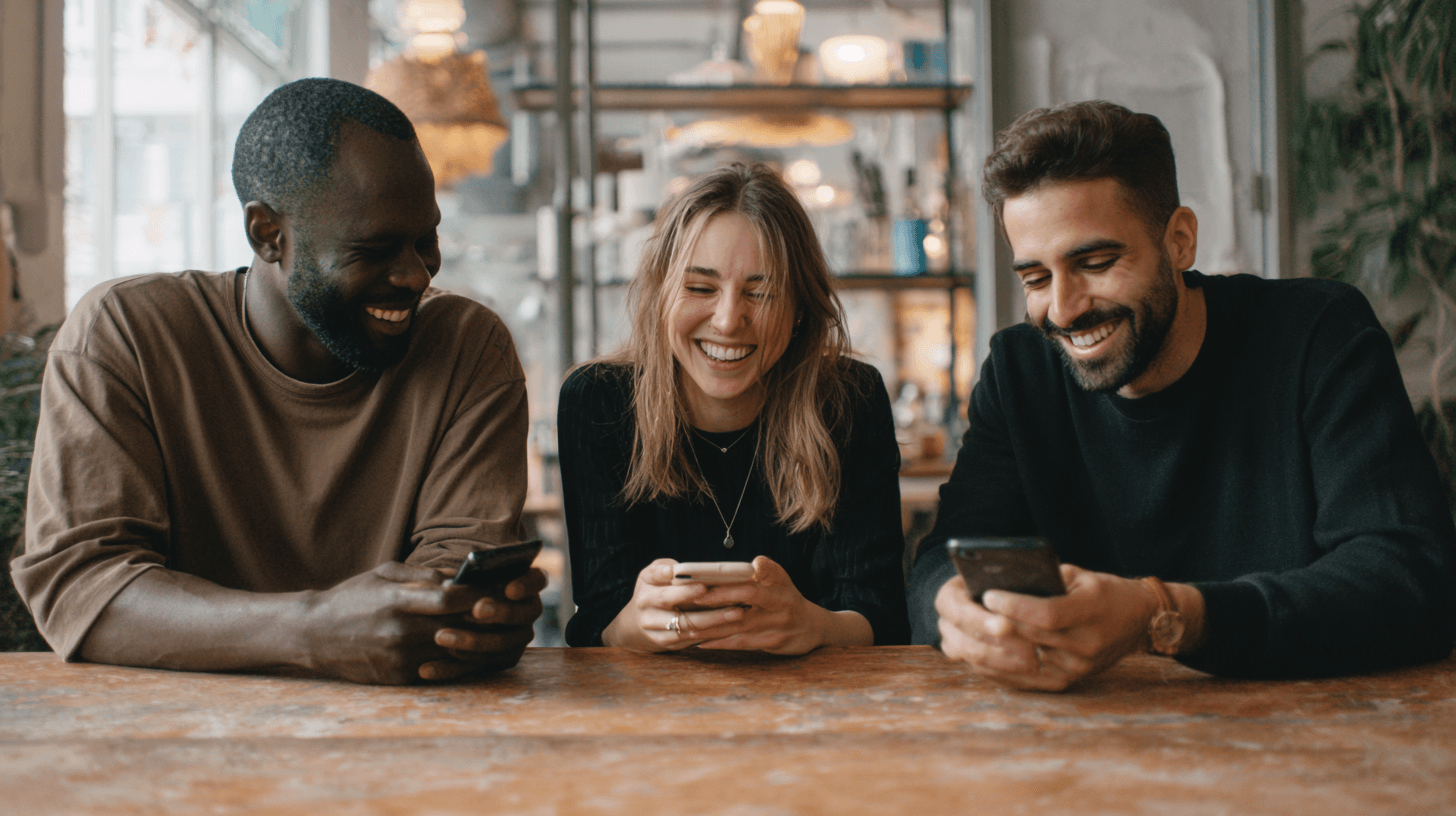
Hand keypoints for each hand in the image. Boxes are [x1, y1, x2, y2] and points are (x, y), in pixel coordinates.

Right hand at [299, 561, 485, 684]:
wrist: (313, 635)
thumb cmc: (352, 598)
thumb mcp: (383, 575)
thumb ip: (422, 574)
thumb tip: (460, 577)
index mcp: (397, 602)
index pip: (449, 599)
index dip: (476, 594)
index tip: (492, 588)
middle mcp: (400, 632)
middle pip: (457, 626)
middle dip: (482, 618)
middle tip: (501, 610)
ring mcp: (399, 658)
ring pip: (452, 652)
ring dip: (473, 641)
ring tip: (488, 629)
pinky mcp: (398, 678)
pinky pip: (438, 670)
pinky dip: (454, 660)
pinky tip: (464, 648)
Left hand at [422, 567, 548, 681]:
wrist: (432, 613)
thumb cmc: (443, 587)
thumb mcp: (449, 579)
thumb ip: (461, 580)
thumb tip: (452, 584)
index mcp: (521, 582)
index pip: (537, 579)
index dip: (527, 585)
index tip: (509, 590)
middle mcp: (525, 611)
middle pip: (526, 613)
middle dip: (502, 612)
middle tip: (476, 609)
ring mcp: (514, 638)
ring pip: (503, 644)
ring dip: (473, 641)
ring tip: (440, 636)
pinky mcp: (495, 660)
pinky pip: (480, 668)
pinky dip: (452, 668)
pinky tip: (426, 669)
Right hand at [601, 559, 746, 651]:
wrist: (636, 625)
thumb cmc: (655, 591)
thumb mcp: (655, 575)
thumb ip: (669, 568)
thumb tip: (694, 569)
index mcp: (646, 582)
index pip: (655, 574)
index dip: (667, 572)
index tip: (688, 571)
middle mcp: (646, 604)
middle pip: (669, 599)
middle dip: (692, 594)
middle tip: (715, 590)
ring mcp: (654, 626)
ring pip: (686, 623)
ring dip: (714, 618)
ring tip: (738, 612)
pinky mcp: (667, 642)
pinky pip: (693, 639)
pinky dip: (714, 633)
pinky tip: (733, 626)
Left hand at [688, 556, 871, 653]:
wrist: (813, 627)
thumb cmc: (786, 599)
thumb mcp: (781, 580)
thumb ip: (765, 571)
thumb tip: (753, 563)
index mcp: (779, 581)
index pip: (758, 573)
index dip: (738, 572)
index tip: (709, 577)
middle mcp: (781, 600)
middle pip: (748, 594)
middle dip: (719, 596)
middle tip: (693, 598)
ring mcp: (779, 623)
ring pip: (740, 622)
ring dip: (712, 624)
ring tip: (687, 623)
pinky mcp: (775, 642)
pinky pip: (743, 643)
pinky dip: (721, 643)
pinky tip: (701, 642)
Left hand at [935, 563, 1158, 690]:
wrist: (1138, 621)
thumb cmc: (1104, 591)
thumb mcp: (1080, 576)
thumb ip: (1046, 581)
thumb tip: (1002, 583)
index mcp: (1092, 610)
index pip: (1048, 614)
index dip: (1015, 606)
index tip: (989, 594)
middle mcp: (1087, 644)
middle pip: (1031, 638)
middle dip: (996, 625)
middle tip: (967, 613)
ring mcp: (1079, 668)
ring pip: (1025, 661)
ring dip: (992, 649)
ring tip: (966, 633)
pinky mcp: (1070, 682)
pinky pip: (1028, 678)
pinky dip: (1001, 667)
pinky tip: (979, 654)